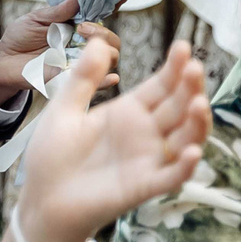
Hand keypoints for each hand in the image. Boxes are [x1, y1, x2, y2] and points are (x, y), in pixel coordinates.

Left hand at [0, 0, 117, 103]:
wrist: (3, 61)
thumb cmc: (20, 37)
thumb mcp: (36, 19)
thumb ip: (58, 11)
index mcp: (77, 25)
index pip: (102, 15)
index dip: (114, 5)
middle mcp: (83, 43)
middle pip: (111, 40)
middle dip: (103, 33)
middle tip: (82, 28)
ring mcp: (79, 61)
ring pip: (109, 58)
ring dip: (103, 50)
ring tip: (83, 43)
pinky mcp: (72, 78)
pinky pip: (95, 81)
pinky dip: (105, 80)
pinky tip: (111, 78)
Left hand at [15, 38, 209, 241]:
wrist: (42, 199)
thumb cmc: (53, 156)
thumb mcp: (63, 111)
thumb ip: (83, 79)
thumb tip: (99, 42)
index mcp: (128, 112)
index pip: (161, 86)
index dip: (174, 68)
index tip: (183, 47)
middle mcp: (145, 134)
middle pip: (178, 107)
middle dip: (190, 88)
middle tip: (195, 68)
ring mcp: (148, 160)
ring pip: (185, 139)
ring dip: (196, 123)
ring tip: (198, 103)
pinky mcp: (144, 185)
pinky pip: (172, 177)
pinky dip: (185, 166)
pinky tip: (193, 152)